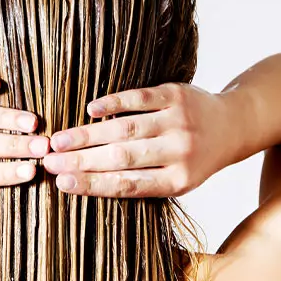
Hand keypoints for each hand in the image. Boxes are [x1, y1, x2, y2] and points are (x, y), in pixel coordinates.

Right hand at [42, 82, 237, 197]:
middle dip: (81, 161)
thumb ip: (140, 182)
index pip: (128, 186)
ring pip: (126, 129)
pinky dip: (113, 103)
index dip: (93, 185)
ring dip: (88, 135)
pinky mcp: (176, 95)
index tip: (61, 184)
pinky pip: (140, 98)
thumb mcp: (176, 180)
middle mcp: (180, 152)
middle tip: (48, 161)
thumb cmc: (193, 159)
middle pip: (121, 158)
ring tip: (58, 140)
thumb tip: (84, 183)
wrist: (232, 125)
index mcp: (178, 181)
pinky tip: (90, 110)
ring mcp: (178, 121)